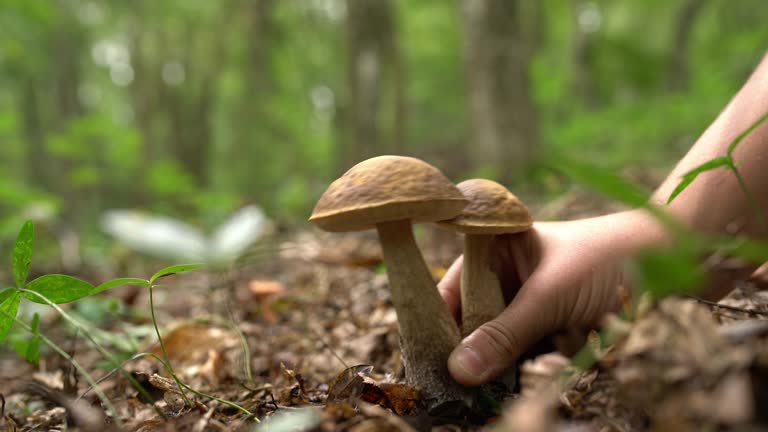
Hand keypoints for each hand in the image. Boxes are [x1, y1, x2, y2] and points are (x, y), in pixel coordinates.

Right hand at [438, 210, 667, 385]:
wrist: (681, 260)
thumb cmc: (610, 258)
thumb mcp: (551, 295)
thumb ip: (505, 332)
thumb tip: (458, 371)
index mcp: (494, 249)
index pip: (451, 292)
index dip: (436, 326)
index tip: (427, 364)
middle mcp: (506, 278)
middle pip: (471, 322)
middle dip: (466, 354)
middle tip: (453, 389)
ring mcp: (530, 305)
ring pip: (497, 344)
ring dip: (494, 368)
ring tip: (476, 396)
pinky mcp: (553, 330)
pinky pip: (525, 356)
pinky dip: (521, 373)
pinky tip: (511, 389)